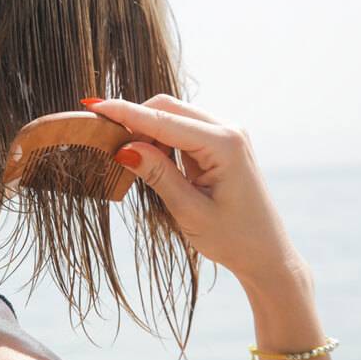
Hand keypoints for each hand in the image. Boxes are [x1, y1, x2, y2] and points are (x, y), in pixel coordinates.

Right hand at [83, 94, 307, 283]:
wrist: (265, 253)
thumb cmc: (233, 238)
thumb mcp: (189, 210)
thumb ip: (157, 174)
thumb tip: (124, 148)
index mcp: (225, 144)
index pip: (164, 119)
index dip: (126, 112)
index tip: (94, 106)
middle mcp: (228, 130)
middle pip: (169, 108)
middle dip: (135, 120)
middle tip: (108, 143)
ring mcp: (226, 134)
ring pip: (174, 116)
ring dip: (147, 131)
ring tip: (130, 159)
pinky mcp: (221, 144)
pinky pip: (183, 130)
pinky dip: (161, 140)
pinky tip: (151, 161)